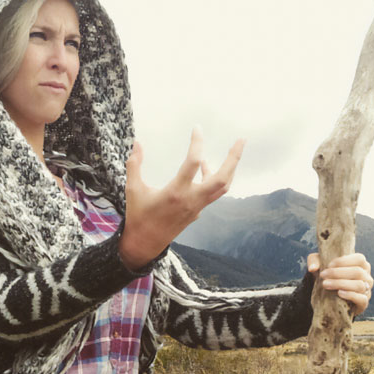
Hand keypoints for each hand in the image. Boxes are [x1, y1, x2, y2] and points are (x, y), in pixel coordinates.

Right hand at [119, 127, 245, 270]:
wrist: (145, 244)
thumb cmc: (138, 216)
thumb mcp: (133, 189)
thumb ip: (135, 165)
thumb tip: (136, 143)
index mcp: (175, 192)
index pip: (193, 162)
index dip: (197, 143)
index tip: (197, 129)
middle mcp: (191, 200)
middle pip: (222, 178)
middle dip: (234, 158)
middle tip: (241, 140)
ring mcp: (196, 207)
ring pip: (222, 187)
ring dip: (229, 169)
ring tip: (229, 153)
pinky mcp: (196, 212)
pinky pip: (212, 194)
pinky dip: (214, 179)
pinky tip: (204, 170)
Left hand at [306, 252, 373, 316]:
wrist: (329, 299)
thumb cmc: (329, 278)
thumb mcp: (320, 267)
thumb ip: (314, 261)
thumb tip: (312, 268)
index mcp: (361, 265)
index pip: (359, 259)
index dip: (344, 261)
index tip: (328, 265)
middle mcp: (367, 277)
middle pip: (358, 272)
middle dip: (338, 273)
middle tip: (323, 276)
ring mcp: (367, 290)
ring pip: (359, 285)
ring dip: (341, 284)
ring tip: (326, 284)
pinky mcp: (363, 303)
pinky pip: (362, 299)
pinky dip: (351, 295)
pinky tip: (339, 293)